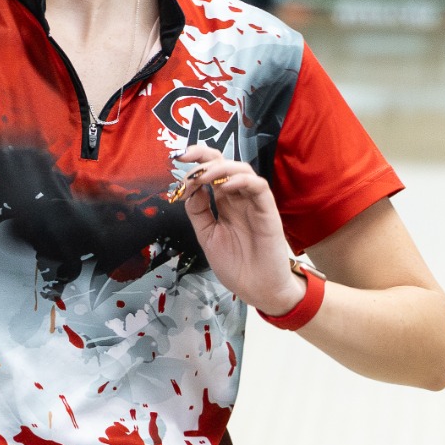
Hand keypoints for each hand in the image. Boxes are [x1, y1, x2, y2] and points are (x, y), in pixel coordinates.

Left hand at [171, 146, 303, 314]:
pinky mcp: (268, 212)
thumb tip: (189, 190)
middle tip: (184, 159)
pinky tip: (225, 186)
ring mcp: (254, 203)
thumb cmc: (236, 264)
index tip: (176, 159)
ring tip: (201, 177)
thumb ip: (199, 213)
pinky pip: (259, 187)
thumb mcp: (207, 236)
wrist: (257, 289)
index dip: (196, 161)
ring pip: (242, 170)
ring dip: (219, 168)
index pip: (211, 172)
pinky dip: (241, 181)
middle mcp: (239, 198)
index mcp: (224, 202)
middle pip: (225, 164)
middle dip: (203, 155)